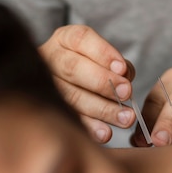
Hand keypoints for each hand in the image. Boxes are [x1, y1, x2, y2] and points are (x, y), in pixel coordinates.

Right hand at [40, 25, 135, 142]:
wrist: (64, 81)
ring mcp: (45, 84)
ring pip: (71, 97)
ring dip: (102, 109)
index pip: (81, 39)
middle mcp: (50, 58)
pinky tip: (105, 134)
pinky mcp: (48, 110)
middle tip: (126, 93)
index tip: (122, 68)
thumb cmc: (93, 66)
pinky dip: (89, 128)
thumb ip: (116, 64)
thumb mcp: (104, 56)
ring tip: (125, 118)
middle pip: (73, 68)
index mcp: (64, 39)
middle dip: (103, 82)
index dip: (103, 53)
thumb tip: (124, 77)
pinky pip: (68, 119)